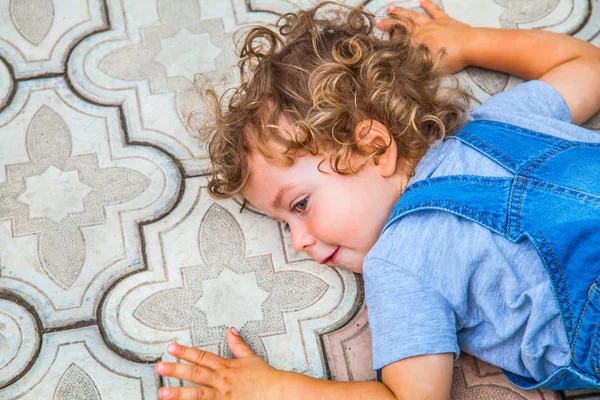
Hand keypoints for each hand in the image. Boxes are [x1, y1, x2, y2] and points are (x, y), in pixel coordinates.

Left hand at [155, 328, 283, 399]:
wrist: (278, 393)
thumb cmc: (265, 377)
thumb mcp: (251, 358)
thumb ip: (238, 345)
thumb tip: (231, 330)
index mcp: (226, 367)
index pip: (202, 357)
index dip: (185, 352)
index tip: (171, 348)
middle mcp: (222, 381)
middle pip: (195, 374)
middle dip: (176, 370)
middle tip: (158, 368)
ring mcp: (223, 396)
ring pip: (198, 395)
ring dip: (179, 394)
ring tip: (162, 393)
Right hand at [376, 0, 472, 71]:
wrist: (471, 46)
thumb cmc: (451, 59)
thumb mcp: (429, 67)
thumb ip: (415, 65)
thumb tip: (403, 66)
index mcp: (417, 43)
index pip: (398, 39)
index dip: (387, 37)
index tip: (377, 35)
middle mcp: (422, 31)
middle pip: (402, 25)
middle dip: (389, 23)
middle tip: (379, 21)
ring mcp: (433, 23)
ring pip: (414, 15)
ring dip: (402, 11)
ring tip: (392, 7)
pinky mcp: (445, 20)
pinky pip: (434, 10)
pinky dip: (428, 5)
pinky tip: (422, 0)